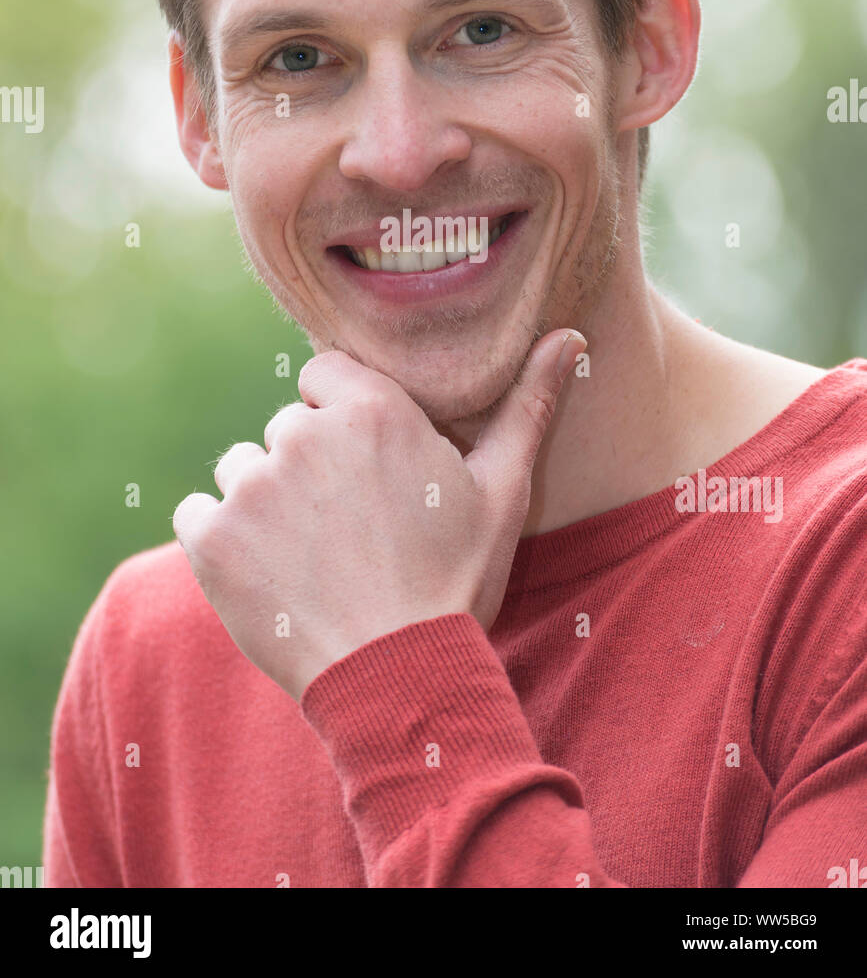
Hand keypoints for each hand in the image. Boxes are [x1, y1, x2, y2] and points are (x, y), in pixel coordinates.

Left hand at [173, 329, 585, 699]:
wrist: (398, 678)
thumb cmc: (456, 581)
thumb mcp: (504, 491)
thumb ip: (529, 404)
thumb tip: (572, 337)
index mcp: (372, 410)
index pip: (322, 375)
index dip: (341, 418)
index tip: (365, 470)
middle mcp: (304, 434)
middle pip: (286, 427)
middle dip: (307, 466)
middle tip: (347, 528)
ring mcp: (252, 485)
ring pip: (242, 469)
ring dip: (263, 502)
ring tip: (311, 557)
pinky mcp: (210, 536)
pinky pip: (197, 511)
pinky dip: (220, 539)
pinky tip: (267, 574)